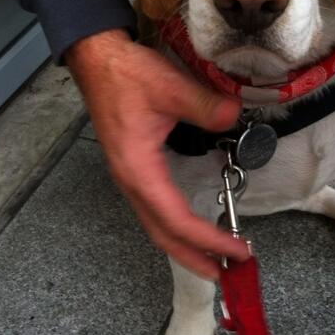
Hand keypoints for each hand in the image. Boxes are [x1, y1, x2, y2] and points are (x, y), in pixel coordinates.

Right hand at [66, 29, 249, 279]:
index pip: (177, 219)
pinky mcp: (134, 168)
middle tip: (227, 274)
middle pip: (163, 234)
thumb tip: (234, 117)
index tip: (236, 251)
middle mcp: (132, 181)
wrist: (98, 60)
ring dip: (185, 245)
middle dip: (194, 258)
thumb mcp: (171, 88)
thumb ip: (207, 107)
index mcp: (139, 170)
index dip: (208, 239)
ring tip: (213, 258)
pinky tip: (191, 227)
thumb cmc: (128, 75)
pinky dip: (175, 226)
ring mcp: (130, 177)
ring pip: (157, 224)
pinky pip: (154, 209)